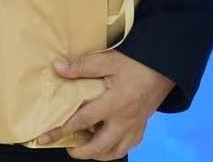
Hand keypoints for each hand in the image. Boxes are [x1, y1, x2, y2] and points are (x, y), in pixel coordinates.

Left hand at [35, 50, 174, 159]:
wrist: (167, 66)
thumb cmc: (138, 63)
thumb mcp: (110, 60)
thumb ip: (84, 66)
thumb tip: (57, 67)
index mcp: (115, 103)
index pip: (82, 122)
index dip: (61, 131)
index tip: (44, 138)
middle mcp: (124, 120)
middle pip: (100, 147)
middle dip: (81, 152)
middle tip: (68, 147)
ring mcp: (135, 126)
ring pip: (115, 151)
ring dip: (98, 154)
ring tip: (86, 147)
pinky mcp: (142, 126)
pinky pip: (129, 145)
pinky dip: (115, 149)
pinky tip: (108, 141)